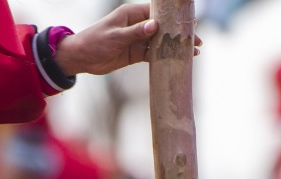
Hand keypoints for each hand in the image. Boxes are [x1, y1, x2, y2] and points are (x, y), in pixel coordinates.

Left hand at [54, 5, 200, 76]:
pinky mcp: (135, 54)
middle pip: (163, 29)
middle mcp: (137, 25)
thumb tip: (154, 26)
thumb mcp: (116, 36)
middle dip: (180, 35)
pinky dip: (164, 59)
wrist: (82, 58)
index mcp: (132, 15)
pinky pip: (153, 56)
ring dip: (175, 48)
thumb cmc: (95, 41)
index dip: (174, 18)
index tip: (189, 23)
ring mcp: (137, 40)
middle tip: (197, 42)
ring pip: (161, 43)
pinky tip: (176, 62)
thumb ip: (135, 32)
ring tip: (193, 54)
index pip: (158, 14)